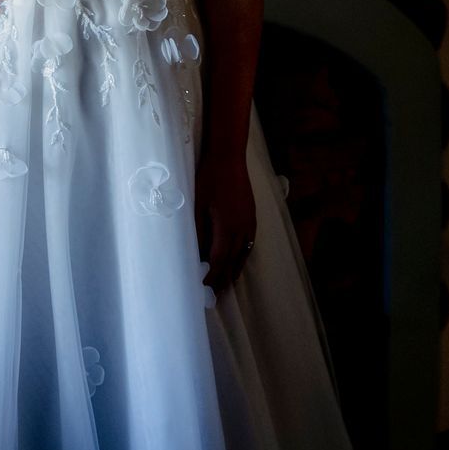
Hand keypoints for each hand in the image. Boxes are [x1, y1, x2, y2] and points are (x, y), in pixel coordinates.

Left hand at [195, 153, 255, 295]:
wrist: (229, 156)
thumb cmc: (209, 178)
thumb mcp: (197, 205)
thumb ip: (198, 230)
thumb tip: (196, 252)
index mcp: (226, 228)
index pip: (218, 260)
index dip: (211, 275)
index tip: (204, 287)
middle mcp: (242, 229)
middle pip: (232, 260)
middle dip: (223, 277)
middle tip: (216, 293)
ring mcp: (249, 222)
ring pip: (243, 252)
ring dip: (235, 268)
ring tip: (228, 282)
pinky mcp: (252, 215)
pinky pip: (249, 242)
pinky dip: (243, 254)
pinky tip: (239, 257)